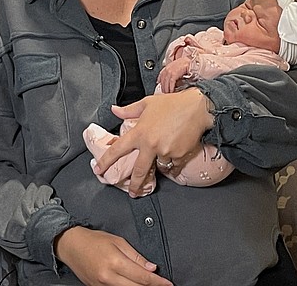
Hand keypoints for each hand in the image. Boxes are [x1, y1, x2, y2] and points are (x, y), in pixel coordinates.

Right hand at [54, 226, 171, 285]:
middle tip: (162, 285)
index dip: (158, 282)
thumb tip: (152, 268)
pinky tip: (133, 284)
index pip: (143, 277)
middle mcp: (108, 277)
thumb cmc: (94, 240)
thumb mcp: (117, 241)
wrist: (71, 246)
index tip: (168, 284)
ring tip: (148, 285)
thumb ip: (136, 256)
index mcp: (115, 262)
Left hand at [95, 88, 213, 196]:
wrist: (197, 107)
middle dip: (134, 184)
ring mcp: (165, 152)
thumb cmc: (172, 103)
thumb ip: (128, 110)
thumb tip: (114, 110)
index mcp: (139, 133)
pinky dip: (173, 162)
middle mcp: (150, 145)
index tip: (98, 170)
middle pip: (139, 170)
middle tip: (132, 193)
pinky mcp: (179, 156)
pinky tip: (176, 153)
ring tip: (164, 156)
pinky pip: (174, 165)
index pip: (118, 150)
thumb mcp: (147, 103)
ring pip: (159, 166)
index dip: (106, 161)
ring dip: (159, 164)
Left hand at [156, 59, 190, 92]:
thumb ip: (172, 71)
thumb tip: (171, 78)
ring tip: (167, 93)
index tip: (159, 83)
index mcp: (167, 67)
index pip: (161, 74)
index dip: (159, 79)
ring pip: (166, 82)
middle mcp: (167, 69)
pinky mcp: (174, 74)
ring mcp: (170, 72)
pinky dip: (171, 88)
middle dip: (163, 86)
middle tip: (164, 91)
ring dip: (167, 89)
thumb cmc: (184, 63)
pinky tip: (172, 91)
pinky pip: (171, 83)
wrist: (188, 61)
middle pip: (163, 80)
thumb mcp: (175, 66)